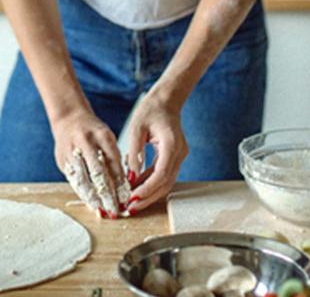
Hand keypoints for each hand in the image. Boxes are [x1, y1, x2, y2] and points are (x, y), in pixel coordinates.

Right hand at [52, 109, 129, 218]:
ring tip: (102, 211)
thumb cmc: (93, 131)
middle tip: (115, 210)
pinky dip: (82, 193)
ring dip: (93, 198)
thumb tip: (123, 185)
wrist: (68, 118)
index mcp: (102, 135)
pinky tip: (90, 203)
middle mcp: (85, 142)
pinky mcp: (62, 160)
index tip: (126, 198)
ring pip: (83, 179)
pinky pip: (73, 180)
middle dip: (107, 194)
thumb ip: (114, 158)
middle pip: (98, 173)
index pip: (113, 163)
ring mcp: (71, 151)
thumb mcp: (108, 138)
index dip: (120, 183)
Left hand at [125, 93, 188, 212]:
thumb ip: (134, 153)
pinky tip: (137, 188)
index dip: (147, 189)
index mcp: (171, 144)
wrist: (166, 101)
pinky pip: (164, 175)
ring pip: (167, 182)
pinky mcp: (175, 157)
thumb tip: (129, 177)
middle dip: (148, 197)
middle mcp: (179, 152)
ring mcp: (179, 156)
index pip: (161, 174)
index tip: (132, 198)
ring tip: (131, 202)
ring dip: (150, 193)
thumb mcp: (136, 129)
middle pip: (166, 183)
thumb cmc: (151, 110)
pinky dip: (151, 184)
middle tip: (130, 208)